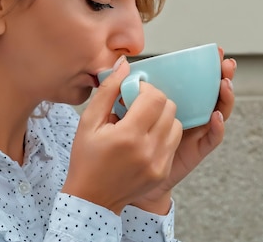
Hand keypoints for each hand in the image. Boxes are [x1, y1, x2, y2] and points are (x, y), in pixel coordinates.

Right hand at [62, 56, 182, 214]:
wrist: (92, 198)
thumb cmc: (86, 158)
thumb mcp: (88, 121)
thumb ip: (108, 90)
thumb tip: (124, 65)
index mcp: (128, 136)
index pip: (155, 98)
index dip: (145, 89)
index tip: (132, 94)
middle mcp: (148, 150)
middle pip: (169, 108)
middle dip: (155, 101)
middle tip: (137, 106)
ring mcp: (159, 163)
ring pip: (176, 124)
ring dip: (162, 117)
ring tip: (142, 122)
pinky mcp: (163, 171)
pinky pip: (173, 142)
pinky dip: (163, 134)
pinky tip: (145, 137)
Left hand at [131, 47, 236, 212]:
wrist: (121, 181)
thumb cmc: (117, 145)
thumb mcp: (116, 112)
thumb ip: (119, 89)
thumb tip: (122, 63)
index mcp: (170, 103)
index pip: (193, 80)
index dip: (204, 66)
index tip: (212, 51)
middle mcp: (187, 114)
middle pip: (211, 92)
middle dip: (221, 75)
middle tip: (225, 62)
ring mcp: (194, 132)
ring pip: (217, 112)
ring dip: (224, 97)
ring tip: (224, 83)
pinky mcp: (195, 151)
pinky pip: (211, 139)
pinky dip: (217, 128)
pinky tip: (215, 116)